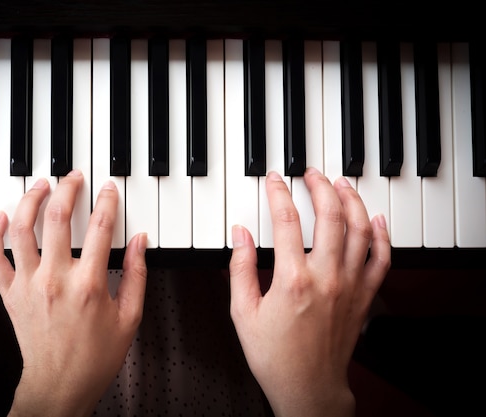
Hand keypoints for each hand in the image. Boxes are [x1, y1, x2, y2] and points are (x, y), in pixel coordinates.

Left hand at [0, 170, 147, 416]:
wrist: (60, 385)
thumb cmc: (94, 357)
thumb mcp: (130, 318)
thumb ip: (137, 275)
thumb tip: (142, 242)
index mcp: (89, 284)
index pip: (101, 227)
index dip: (107, 200)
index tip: (108, 189)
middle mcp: (56, 278)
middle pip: (59, 217)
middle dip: (68, 188)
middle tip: (73, 176)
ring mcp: (29, 284)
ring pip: (22, 229)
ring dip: (30, 200)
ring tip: (40, 185)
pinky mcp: (10, 294)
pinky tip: (0, 217)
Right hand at [229, 168, 390, 416]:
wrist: (308, 387)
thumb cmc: (275, 355)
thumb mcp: (243, 312)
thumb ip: (240, 268)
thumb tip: (240, 234)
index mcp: (292, 279)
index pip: (286, 221)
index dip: (279, 193)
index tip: (274, 180)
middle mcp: (326, 277)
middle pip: (330, 216)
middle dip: (320, 187)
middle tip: (311, 174)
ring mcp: (349, 285)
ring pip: (359, 230)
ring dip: (351, 201)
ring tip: (341, 184)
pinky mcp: (364, 297)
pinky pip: (380, 259)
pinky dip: (380, 235)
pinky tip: (374, 219)